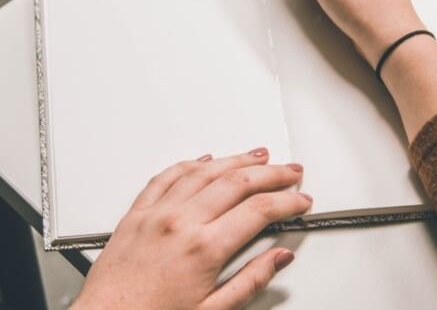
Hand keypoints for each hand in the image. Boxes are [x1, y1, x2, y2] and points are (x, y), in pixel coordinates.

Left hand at [72, 149, 311, 309]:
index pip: (258, 211)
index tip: (300, 201)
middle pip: (236, 182)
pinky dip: (190, 163)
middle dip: (271, 173)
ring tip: (257, 155)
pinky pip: (166, 176)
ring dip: (235, 160)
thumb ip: (250, 281)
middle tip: (290, 171)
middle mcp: (180, 223)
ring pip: (204, 171)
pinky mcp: (136, 213)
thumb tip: (278, 258)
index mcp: (203, 248)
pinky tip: (204, 159)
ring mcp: (156, 213)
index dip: (286, 202)